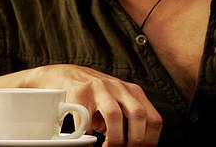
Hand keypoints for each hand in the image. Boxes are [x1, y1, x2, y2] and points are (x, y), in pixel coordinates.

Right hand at [23, 64, 161, 146]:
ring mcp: (98, 87)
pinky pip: (86, 118)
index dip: (149, 140)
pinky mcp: (79, 92)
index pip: (153, 119)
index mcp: (131, 91)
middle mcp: (118, 87)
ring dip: (112, 138)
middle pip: (138, 115)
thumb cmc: (92, 95)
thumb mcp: (114, 103)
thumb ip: (126, 119)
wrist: (62, 76)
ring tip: (105, 146)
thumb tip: (131, 145)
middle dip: (133, 140)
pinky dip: (87, 135)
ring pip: (114, 115)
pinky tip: (85, 138)